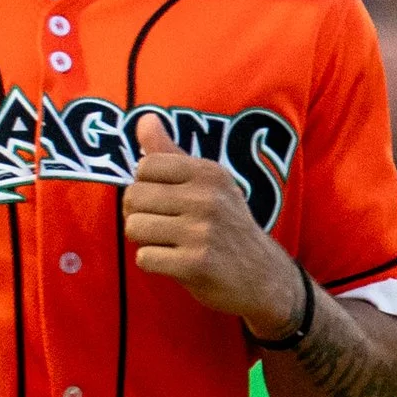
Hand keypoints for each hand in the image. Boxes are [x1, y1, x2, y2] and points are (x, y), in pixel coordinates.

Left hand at [123, 115, 300, 334]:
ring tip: (170, 244)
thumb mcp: (208, 184)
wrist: (263, 277)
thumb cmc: (227, 227)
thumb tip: (144, 118)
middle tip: (164, 227)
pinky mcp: (196, 264)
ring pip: (134, 227)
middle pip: (134, 196)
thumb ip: (171, 153)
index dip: (145, 186)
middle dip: (139, 215)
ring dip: (145, 241)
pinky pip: (144, 258)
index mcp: (209, 173)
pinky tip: (176, 263)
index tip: (164, 201)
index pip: (145, 166)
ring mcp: (202, 232)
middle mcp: (207, 198)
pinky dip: (154, 263)